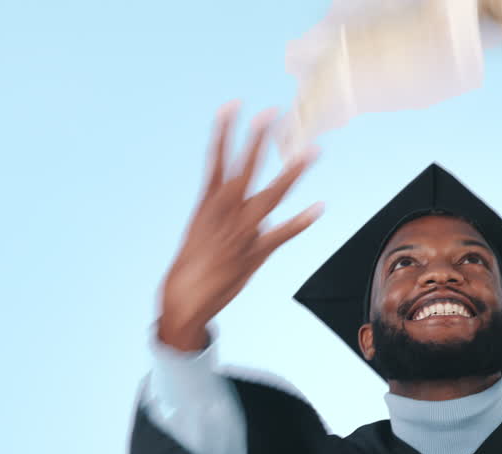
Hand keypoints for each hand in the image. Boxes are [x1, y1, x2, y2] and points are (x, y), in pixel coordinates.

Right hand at [159, 102, 323, 351]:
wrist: (182, 300)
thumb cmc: (190, 264)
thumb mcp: (198, 227)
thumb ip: (215, 205)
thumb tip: (228, 190)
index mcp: (208, 203)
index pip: (218, 159)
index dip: (225, 132)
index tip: (234, 104)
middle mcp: (225, 212)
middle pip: (245, 168)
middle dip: (259, 139)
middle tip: (273, 111)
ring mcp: (241, 231)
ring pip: (270, 195)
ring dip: (293, 172)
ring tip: (311, 150)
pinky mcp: (255, 253)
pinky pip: (282, 234)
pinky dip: (300, 222)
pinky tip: (319, 207)